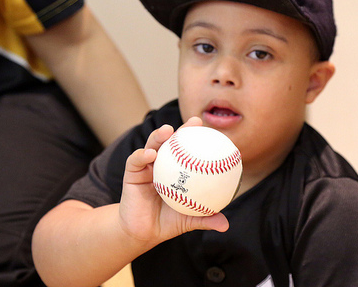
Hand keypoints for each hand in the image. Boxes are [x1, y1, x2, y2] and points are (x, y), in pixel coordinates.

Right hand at [118, 117, 228, 244]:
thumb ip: (204, 218)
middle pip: (171, 143)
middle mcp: (161, 166)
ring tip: (168, 131)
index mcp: (176, 172)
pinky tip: (151, 154)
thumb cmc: (166, 222)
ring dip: (159, 136)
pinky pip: (135, 161)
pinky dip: (142, 155)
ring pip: (152, 145)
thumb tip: (225, 224)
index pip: (188, 151)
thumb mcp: (188, 219)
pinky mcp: (131, 174)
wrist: (142, 234)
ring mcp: (146, 168)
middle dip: (182, 130)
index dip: (198, 139)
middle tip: (194, 123)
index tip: (212, 131)